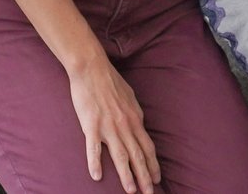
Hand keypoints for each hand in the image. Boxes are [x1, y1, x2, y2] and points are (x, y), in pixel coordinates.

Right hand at [66, 53, 159, 193]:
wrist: (91, 68)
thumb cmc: (110, 80)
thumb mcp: (130, 97)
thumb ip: (134, 114)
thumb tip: (139, 124)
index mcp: (135, 119)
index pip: (147, 147)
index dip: (153, 164)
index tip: (156, 179)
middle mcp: (125, 125)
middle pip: (138, 156)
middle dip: (145, 177)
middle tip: (149, 193)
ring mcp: (108, 126)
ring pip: (120, 156)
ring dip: (127, 175)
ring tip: (131, 191)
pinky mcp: (91, 125)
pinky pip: (94, 148)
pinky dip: (95, 163)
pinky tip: (97, 176)